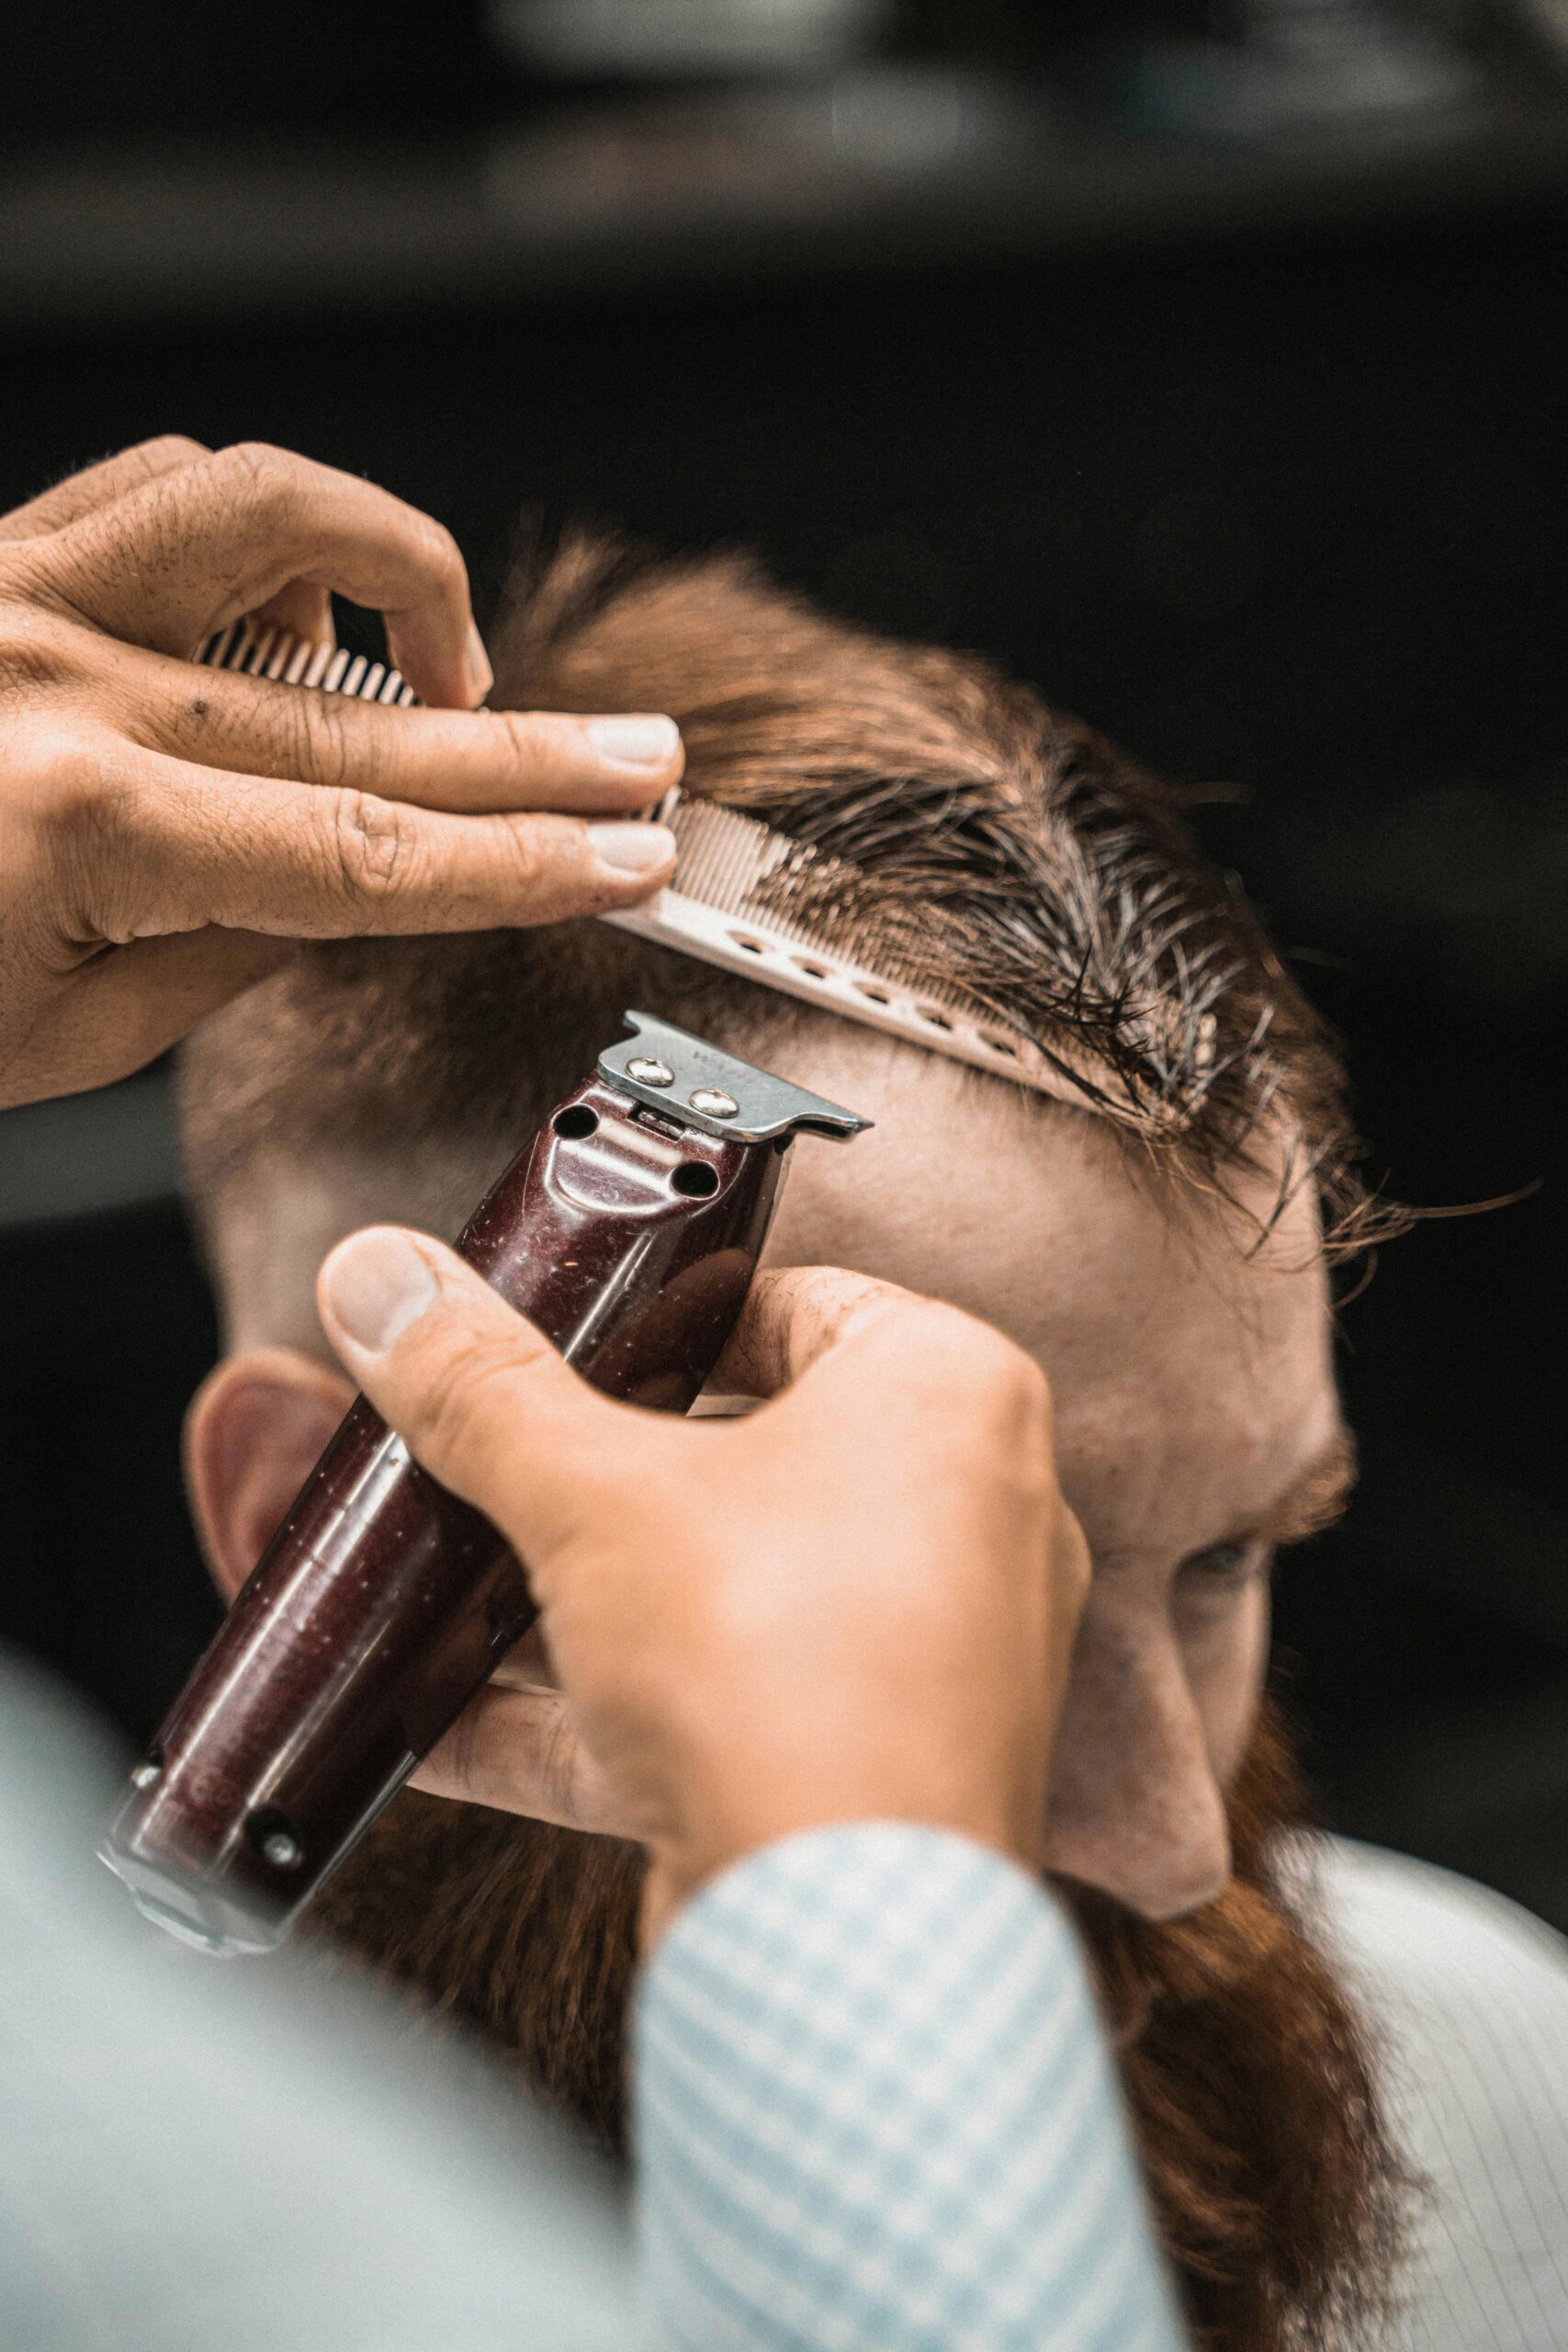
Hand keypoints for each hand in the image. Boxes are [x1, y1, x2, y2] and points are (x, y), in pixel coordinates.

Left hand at [0, 438, 680, 1106]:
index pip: (369, 852)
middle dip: (533, 745)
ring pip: (273, 511)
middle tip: (640, 759)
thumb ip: (224, 950)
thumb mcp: (60, 1031)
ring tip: (453, 669)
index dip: (523, 862)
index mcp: (78, 820)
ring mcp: (18, 591)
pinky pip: (169, 488)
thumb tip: (356, 884)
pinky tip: (297, 617)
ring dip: (400, 573)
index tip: (622, 862)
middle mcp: (52, 677)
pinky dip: (268, 536)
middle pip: (364, 709)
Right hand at [316, 1231, 1090, 1941]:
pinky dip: (590, 1715)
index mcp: (948, 1393)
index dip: (655, 1316)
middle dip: (595, 1473)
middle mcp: (965, 1511)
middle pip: (742, 1453)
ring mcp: (922, 1653)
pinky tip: (443, 1725)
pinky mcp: (863, 1770)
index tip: (550, 1341)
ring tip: (444, 1584)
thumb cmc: (780, 1669)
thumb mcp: (592, 1494)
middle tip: (482, 1459)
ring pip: (721, 1594)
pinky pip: (714, 1711)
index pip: (787, 1303)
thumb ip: (481, 1387)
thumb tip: (382, 1280)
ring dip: (577, 1600)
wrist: (845, 1947)